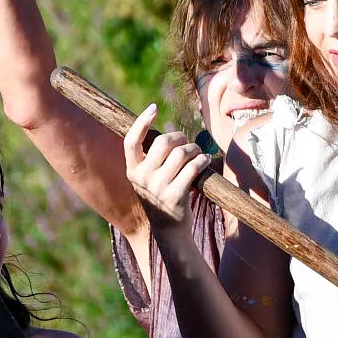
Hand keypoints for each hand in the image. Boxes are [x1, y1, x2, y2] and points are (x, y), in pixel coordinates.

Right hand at [124, 103, 214, 225]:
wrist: (169, 230)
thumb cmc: (162, 196)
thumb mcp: (148, 179)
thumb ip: (152, 159)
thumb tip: (170, 133)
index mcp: (132, 171)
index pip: (131, 141)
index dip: (141, 121)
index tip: (153, 107)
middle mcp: (142, 178)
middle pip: (163, 142)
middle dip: (180, 137)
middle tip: (187, 144)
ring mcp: (158, 187)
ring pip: (181, 153)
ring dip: (194, 149)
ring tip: (198, 154)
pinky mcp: (175, 195)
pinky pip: (193, 167)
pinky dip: (203, 160)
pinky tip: (206, 161)